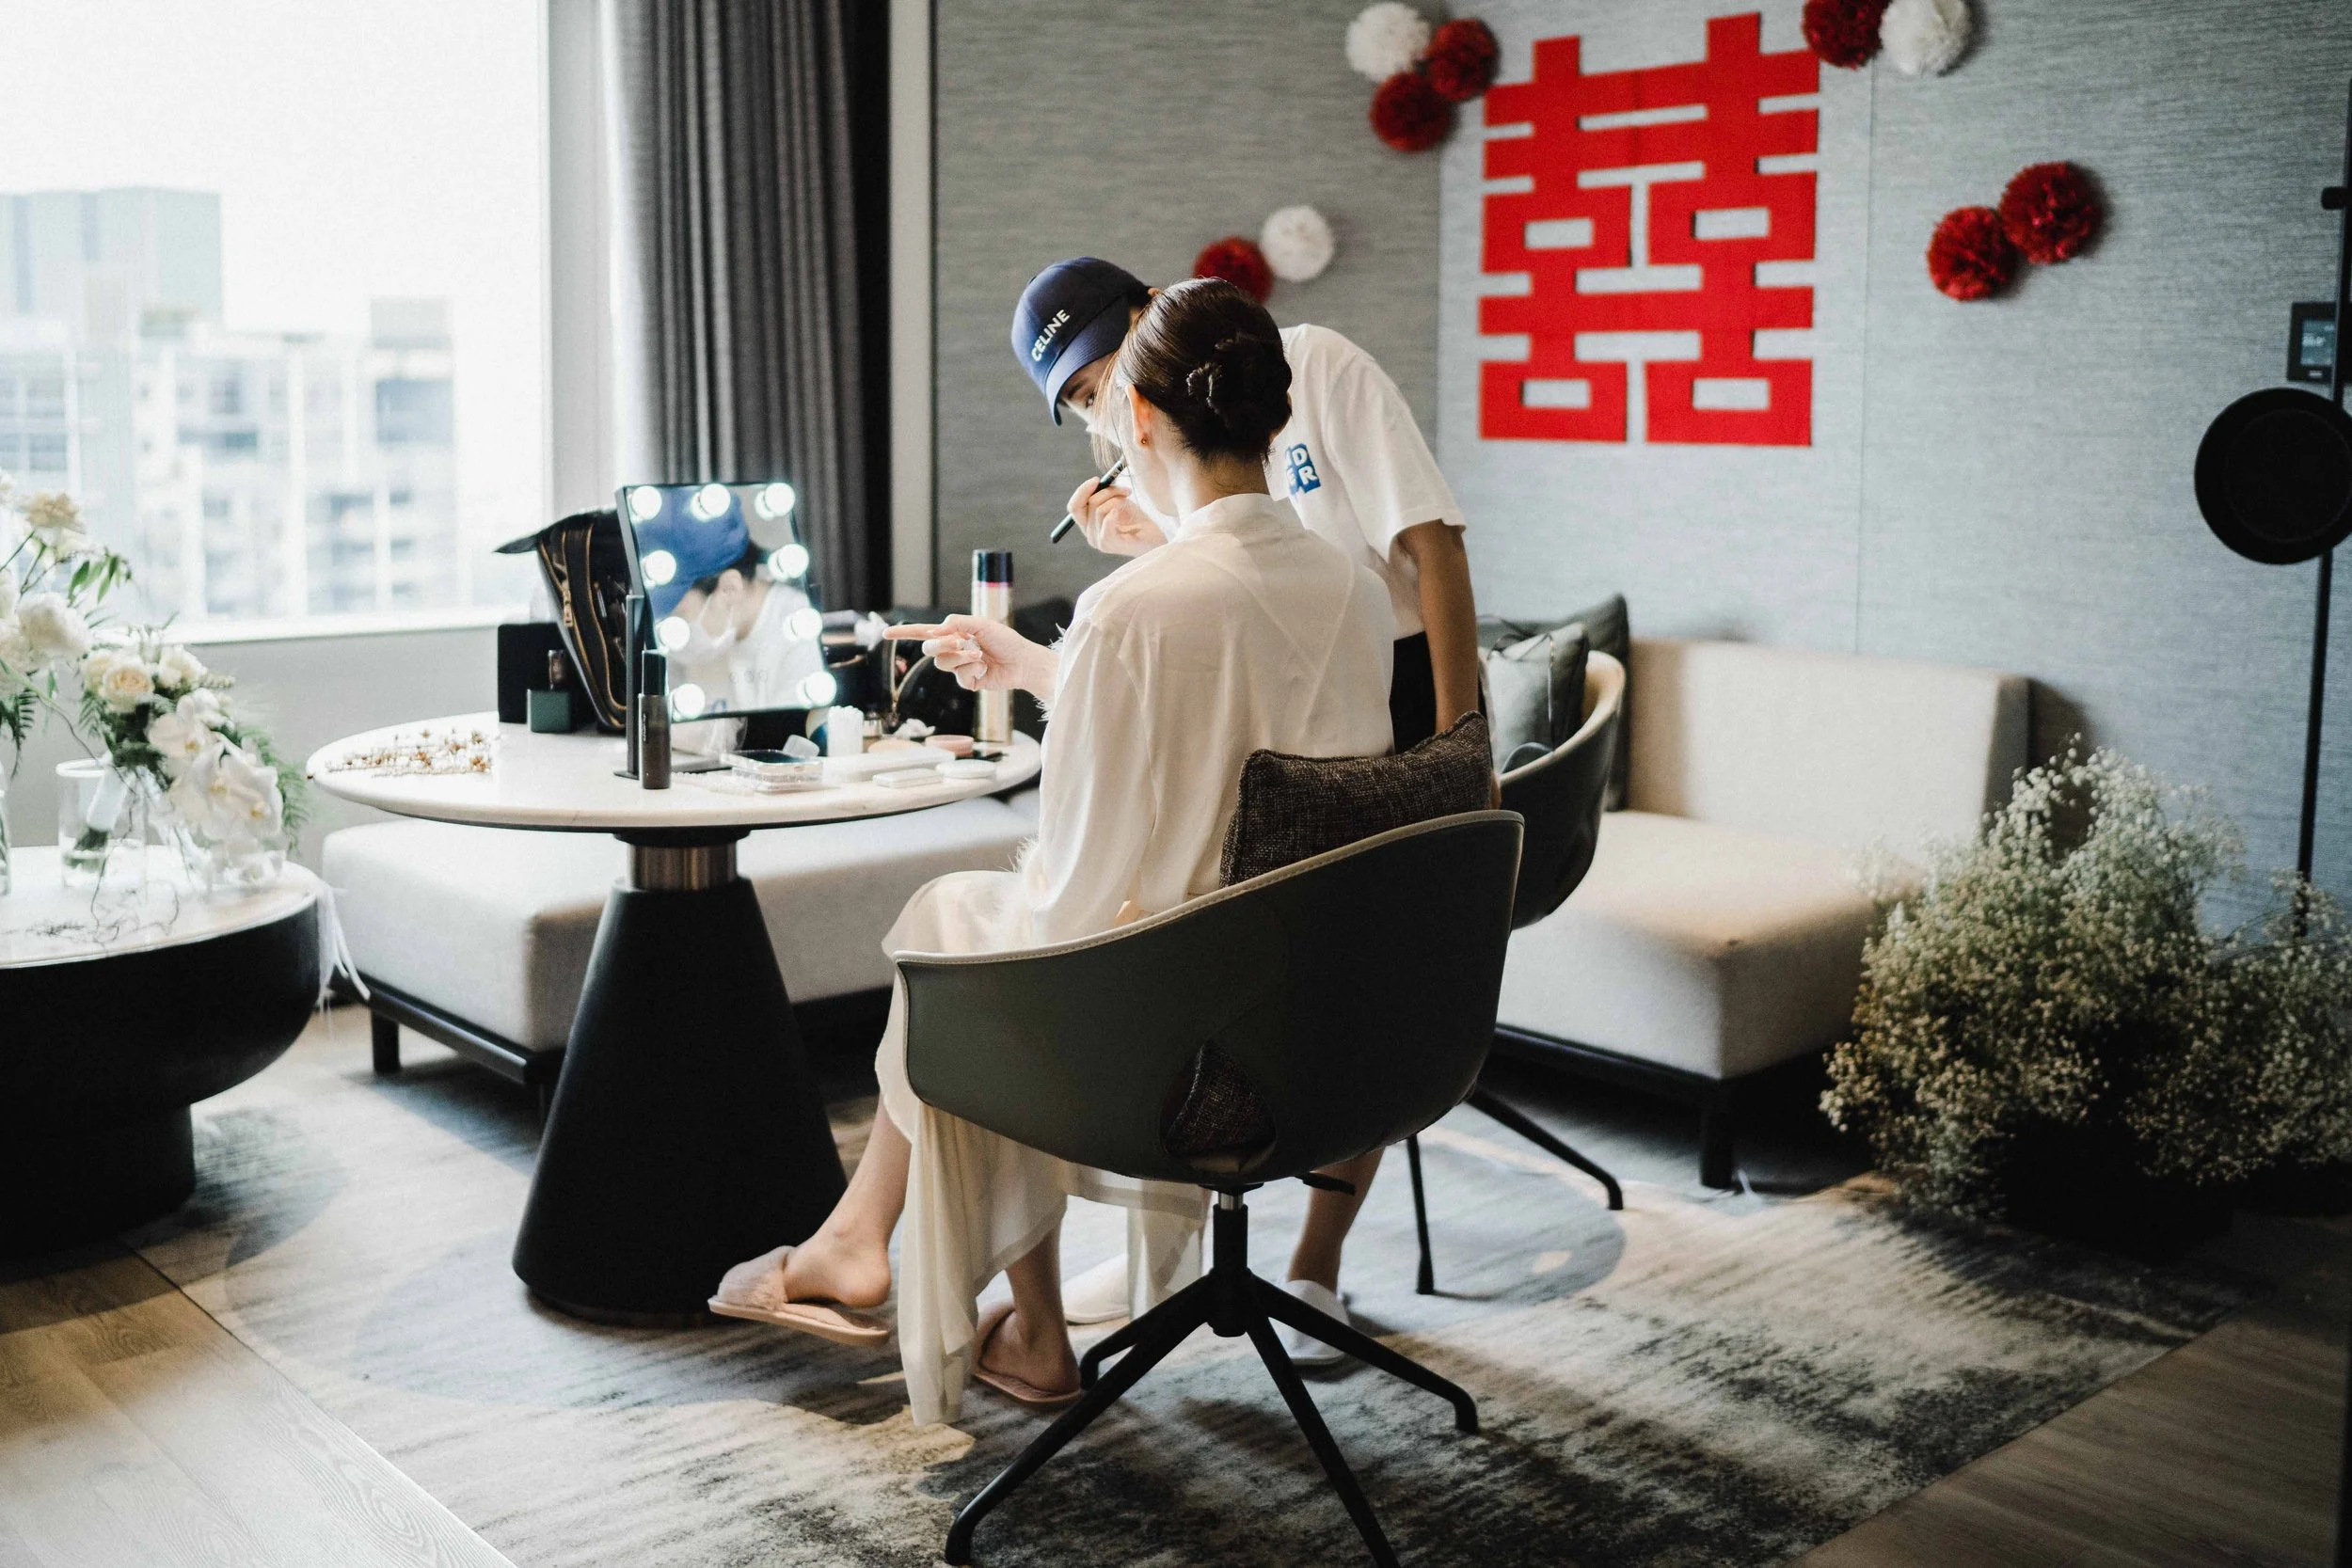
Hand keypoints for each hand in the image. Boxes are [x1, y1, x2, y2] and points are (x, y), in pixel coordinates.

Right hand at [884, 614, 1056, 696]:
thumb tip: (936, 630)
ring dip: (962, 657)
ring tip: (980, 655)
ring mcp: (959, 667)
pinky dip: (973, 671)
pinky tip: (986, 669)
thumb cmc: (1005, 640)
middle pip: (930, 649)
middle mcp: (953, 650)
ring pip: (943, 664)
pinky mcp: (968, 682)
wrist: (1022, 661)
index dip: (904, 633)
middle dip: (943, 645)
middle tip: (962, 642)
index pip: (923, 633)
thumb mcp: (982, 624)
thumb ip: (958, 623)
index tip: (885, 633)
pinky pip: (960, 678)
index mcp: (953, 633)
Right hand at [1066, 476, 1163, 556]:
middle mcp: (1090, 534)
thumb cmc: (1137, 519)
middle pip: (1082, 506)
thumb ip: (1105, 493)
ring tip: (1129, 497)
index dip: (1082, 490)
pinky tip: (1120, 511)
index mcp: (1088, 524)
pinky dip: (1112, 515)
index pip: (1074, 506)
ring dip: (1115, 498)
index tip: (1097, 479)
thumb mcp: (1118, 501)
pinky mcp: (1110, 546)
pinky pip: (1105, 528)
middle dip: (1102, 492)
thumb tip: (1096, 481)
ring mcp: (1099, 542)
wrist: (1154, 537)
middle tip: (1121, 488)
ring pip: (1098, 510)